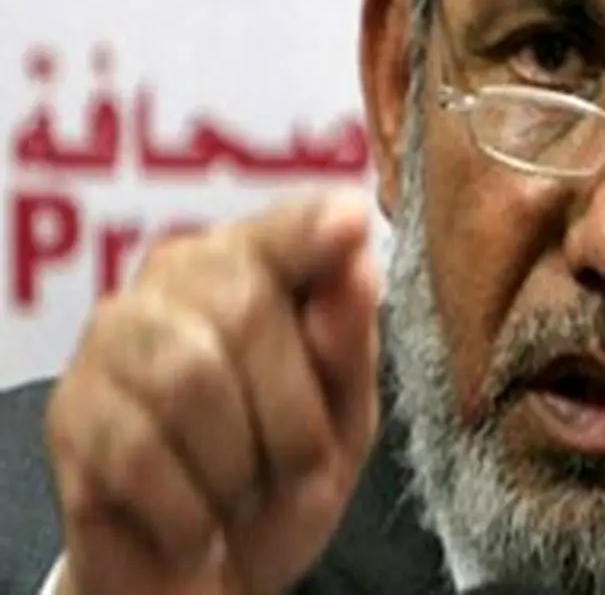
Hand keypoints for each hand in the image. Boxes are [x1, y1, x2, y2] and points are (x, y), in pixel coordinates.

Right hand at [44, 193, 380, 593]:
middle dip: (292, 413)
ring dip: (238, 465)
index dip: (311, 228)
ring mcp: (112, 339)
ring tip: (240, 492)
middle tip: (298, 467)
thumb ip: (350, 344)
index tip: (350, 222)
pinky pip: (139, 454)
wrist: (212, 573)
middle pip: (246, 310)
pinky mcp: (67, 412)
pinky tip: (197, 524)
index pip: (284, 230)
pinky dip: (189, 511)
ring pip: (189, 380)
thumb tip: (360, 264)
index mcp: (257, 266)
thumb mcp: (343, 416)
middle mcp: (177, 280)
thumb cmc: (287, 474)